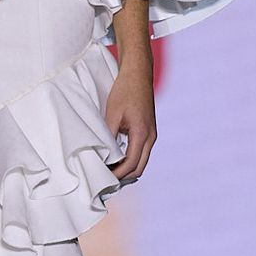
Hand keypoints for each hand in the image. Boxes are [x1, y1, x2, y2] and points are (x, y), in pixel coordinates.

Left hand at [103, 43, 156, 185]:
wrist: (138, 74)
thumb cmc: (124, 91)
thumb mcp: (112, 114)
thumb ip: (109, 136)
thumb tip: (103, 156)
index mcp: (143, 134)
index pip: (131, 164)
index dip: (117, 175)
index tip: (103, 179)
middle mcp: (151, 137)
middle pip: (139, 168)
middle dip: (123, 177)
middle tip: (105, 182)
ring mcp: (152, 134)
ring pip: (141, 161)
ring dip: (127, 170)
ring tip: (109, 173)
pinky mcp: (149, 130)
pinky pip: (141, 152)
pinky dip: (131, 160)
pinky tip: (117, 161)